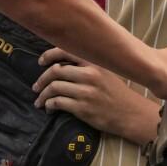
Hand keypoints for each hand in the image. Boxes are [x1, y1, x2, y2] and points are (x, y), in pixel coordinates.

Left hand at [34, 47, 159, 136]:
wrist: (131, 114)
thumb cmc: (118, 93)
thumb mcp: (107, 72)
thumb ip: (88, 66)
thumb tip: (62, 64)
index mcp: (94, 63)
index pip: (65, 51)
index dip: (49, 55)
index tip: (41, 62)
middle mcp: (89, 75)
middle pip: (55, 71)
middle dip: (41, 79)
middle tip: (36, 87)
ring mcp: (85, 91)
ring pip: (54, 88)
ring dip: (42, 95)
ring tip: (40, 101)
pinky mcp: (82, 108)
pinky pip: (58, 102)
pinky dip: (49, 104)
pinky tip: (49, 108)